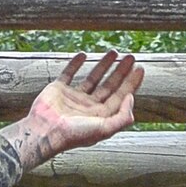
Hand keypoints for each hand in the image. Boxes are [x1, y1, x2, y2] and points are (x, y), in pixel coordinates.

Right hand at [3, 51, 144, 169]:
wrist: (45, 132)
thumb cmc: (74, 135)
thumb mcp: (105, 128)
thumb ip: (122, 116)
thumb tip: (131, 98)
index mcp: (101, 116)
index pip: (121, 96)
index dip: (131, 83)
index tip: (140, 68)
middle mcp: (89, 106)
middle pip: (110, 86)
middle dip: (121, 71)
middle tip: (131, 57)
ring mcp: (74, 97)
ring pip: (93, 78)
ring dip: (103, 65)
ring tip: (114, 52)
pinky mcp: (59, 90)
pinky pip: (68, 74)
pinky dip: (75, 64)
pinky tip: (83, 54)